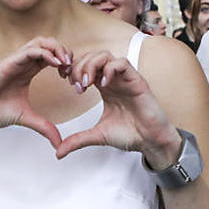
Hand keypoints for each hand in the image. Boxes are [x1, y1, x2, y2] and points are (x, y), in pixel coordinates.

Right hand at [0, 37, 70, 148]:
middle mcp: (23, 63)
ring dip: (56, 49)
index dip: (65, 61)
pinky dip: (45, 53)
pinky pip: (29, 51)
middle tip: (71, 67)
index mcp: (28, 71)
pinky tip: (54, 64)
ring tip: (65, 63)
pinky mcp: (8, 63)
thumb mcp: (28, 118)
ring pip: (40, 42)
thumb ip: (45, 127)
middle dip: (64, 51)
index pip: (51, 55)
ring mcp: (15, 61)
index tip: (71, 77)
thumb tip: (59, 143)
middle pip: (48, 43)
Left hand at [58, 51, 181, 168]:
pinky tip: (103, 85)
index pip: (85, 66)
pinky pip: (122, 63)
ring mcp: (125, 78)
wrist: (150, 141)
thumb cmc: (129, 134)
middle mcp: (114, 79)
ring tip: (87, 83)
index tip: (66, 83)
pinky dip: (110, 69)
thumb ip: (77, 140)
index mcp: (105, 87)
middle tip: (77, 85)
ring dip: (92, 65)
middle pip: (92, 57)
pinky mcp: (137, 81)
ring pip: (105, 56)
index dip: (73, 70)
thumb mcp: (97, 135)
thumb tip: (58, 153)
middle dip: (79, 67)